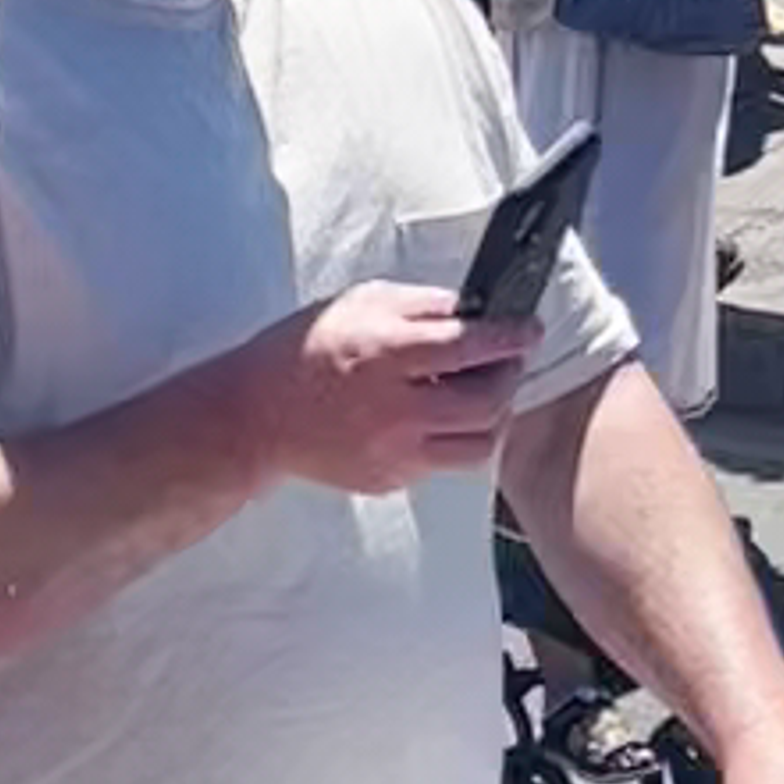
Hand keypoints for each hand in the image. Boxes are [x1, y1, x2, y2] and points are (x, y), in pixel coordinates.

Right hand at [225, 282, 534, 498]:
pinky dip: (451, 439)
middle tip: (509, 360)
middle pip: (488, 403)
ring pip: (478, 446)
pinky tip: (434, 416)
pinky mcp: (390, 481)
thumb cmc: (305, 349)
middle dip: (510, 377)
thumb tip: (475, 310)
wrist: (255, 415)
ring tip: (479, 394)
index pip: (472, 346)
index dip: (511, 336)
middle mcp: (396, 409)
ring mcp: (394, 454)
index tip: (527, 329)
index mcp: (387, 353)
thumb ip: (422, 307)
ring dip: (492, 417)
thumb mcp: (362, 302)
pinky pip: (442, 464)